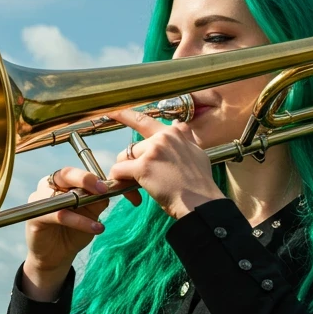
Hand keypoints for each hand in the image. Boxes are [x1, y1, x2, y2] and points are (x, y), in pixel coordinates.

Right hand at [23, 166, 110, 277]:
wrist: (58, 255)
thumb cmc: (73, 231)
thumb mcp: (90, 213)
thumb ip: (97, 200)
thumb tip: (111, 188)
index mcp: (60, 182)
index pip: (74, 172)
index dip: (90, 177)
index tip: (106, 187)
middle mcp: (47, 186)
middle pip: (64, 175)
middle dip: (85, 180)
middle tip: (102, 190)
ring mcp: (39, 200)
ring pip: (63, 197)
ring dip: (84, 211)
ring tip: (100, 224)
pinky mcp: (35, 216)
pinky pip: (59, 215)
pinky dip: (78, 222)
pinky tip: (94, 229)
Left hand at [103, 108, 226, 219]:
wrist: (201, 202)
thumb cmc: (200, 183)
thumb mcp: (197, 152)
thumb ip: (185, 138)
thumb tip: (177, 123)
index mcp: (174, 133)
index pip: (146, 121)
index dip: (126, 115)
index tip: (111, 110)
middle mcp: (163, 137)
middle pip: (133, 148)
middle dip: (132, 164)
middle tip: (138, 181)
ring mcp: (153, 151)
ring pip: (124, 158)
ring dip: (126, 175)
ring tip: (139, 191)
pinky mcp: (143, 166)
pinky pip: (119, 171)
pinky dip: (119, 182)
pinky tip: (132, 195)